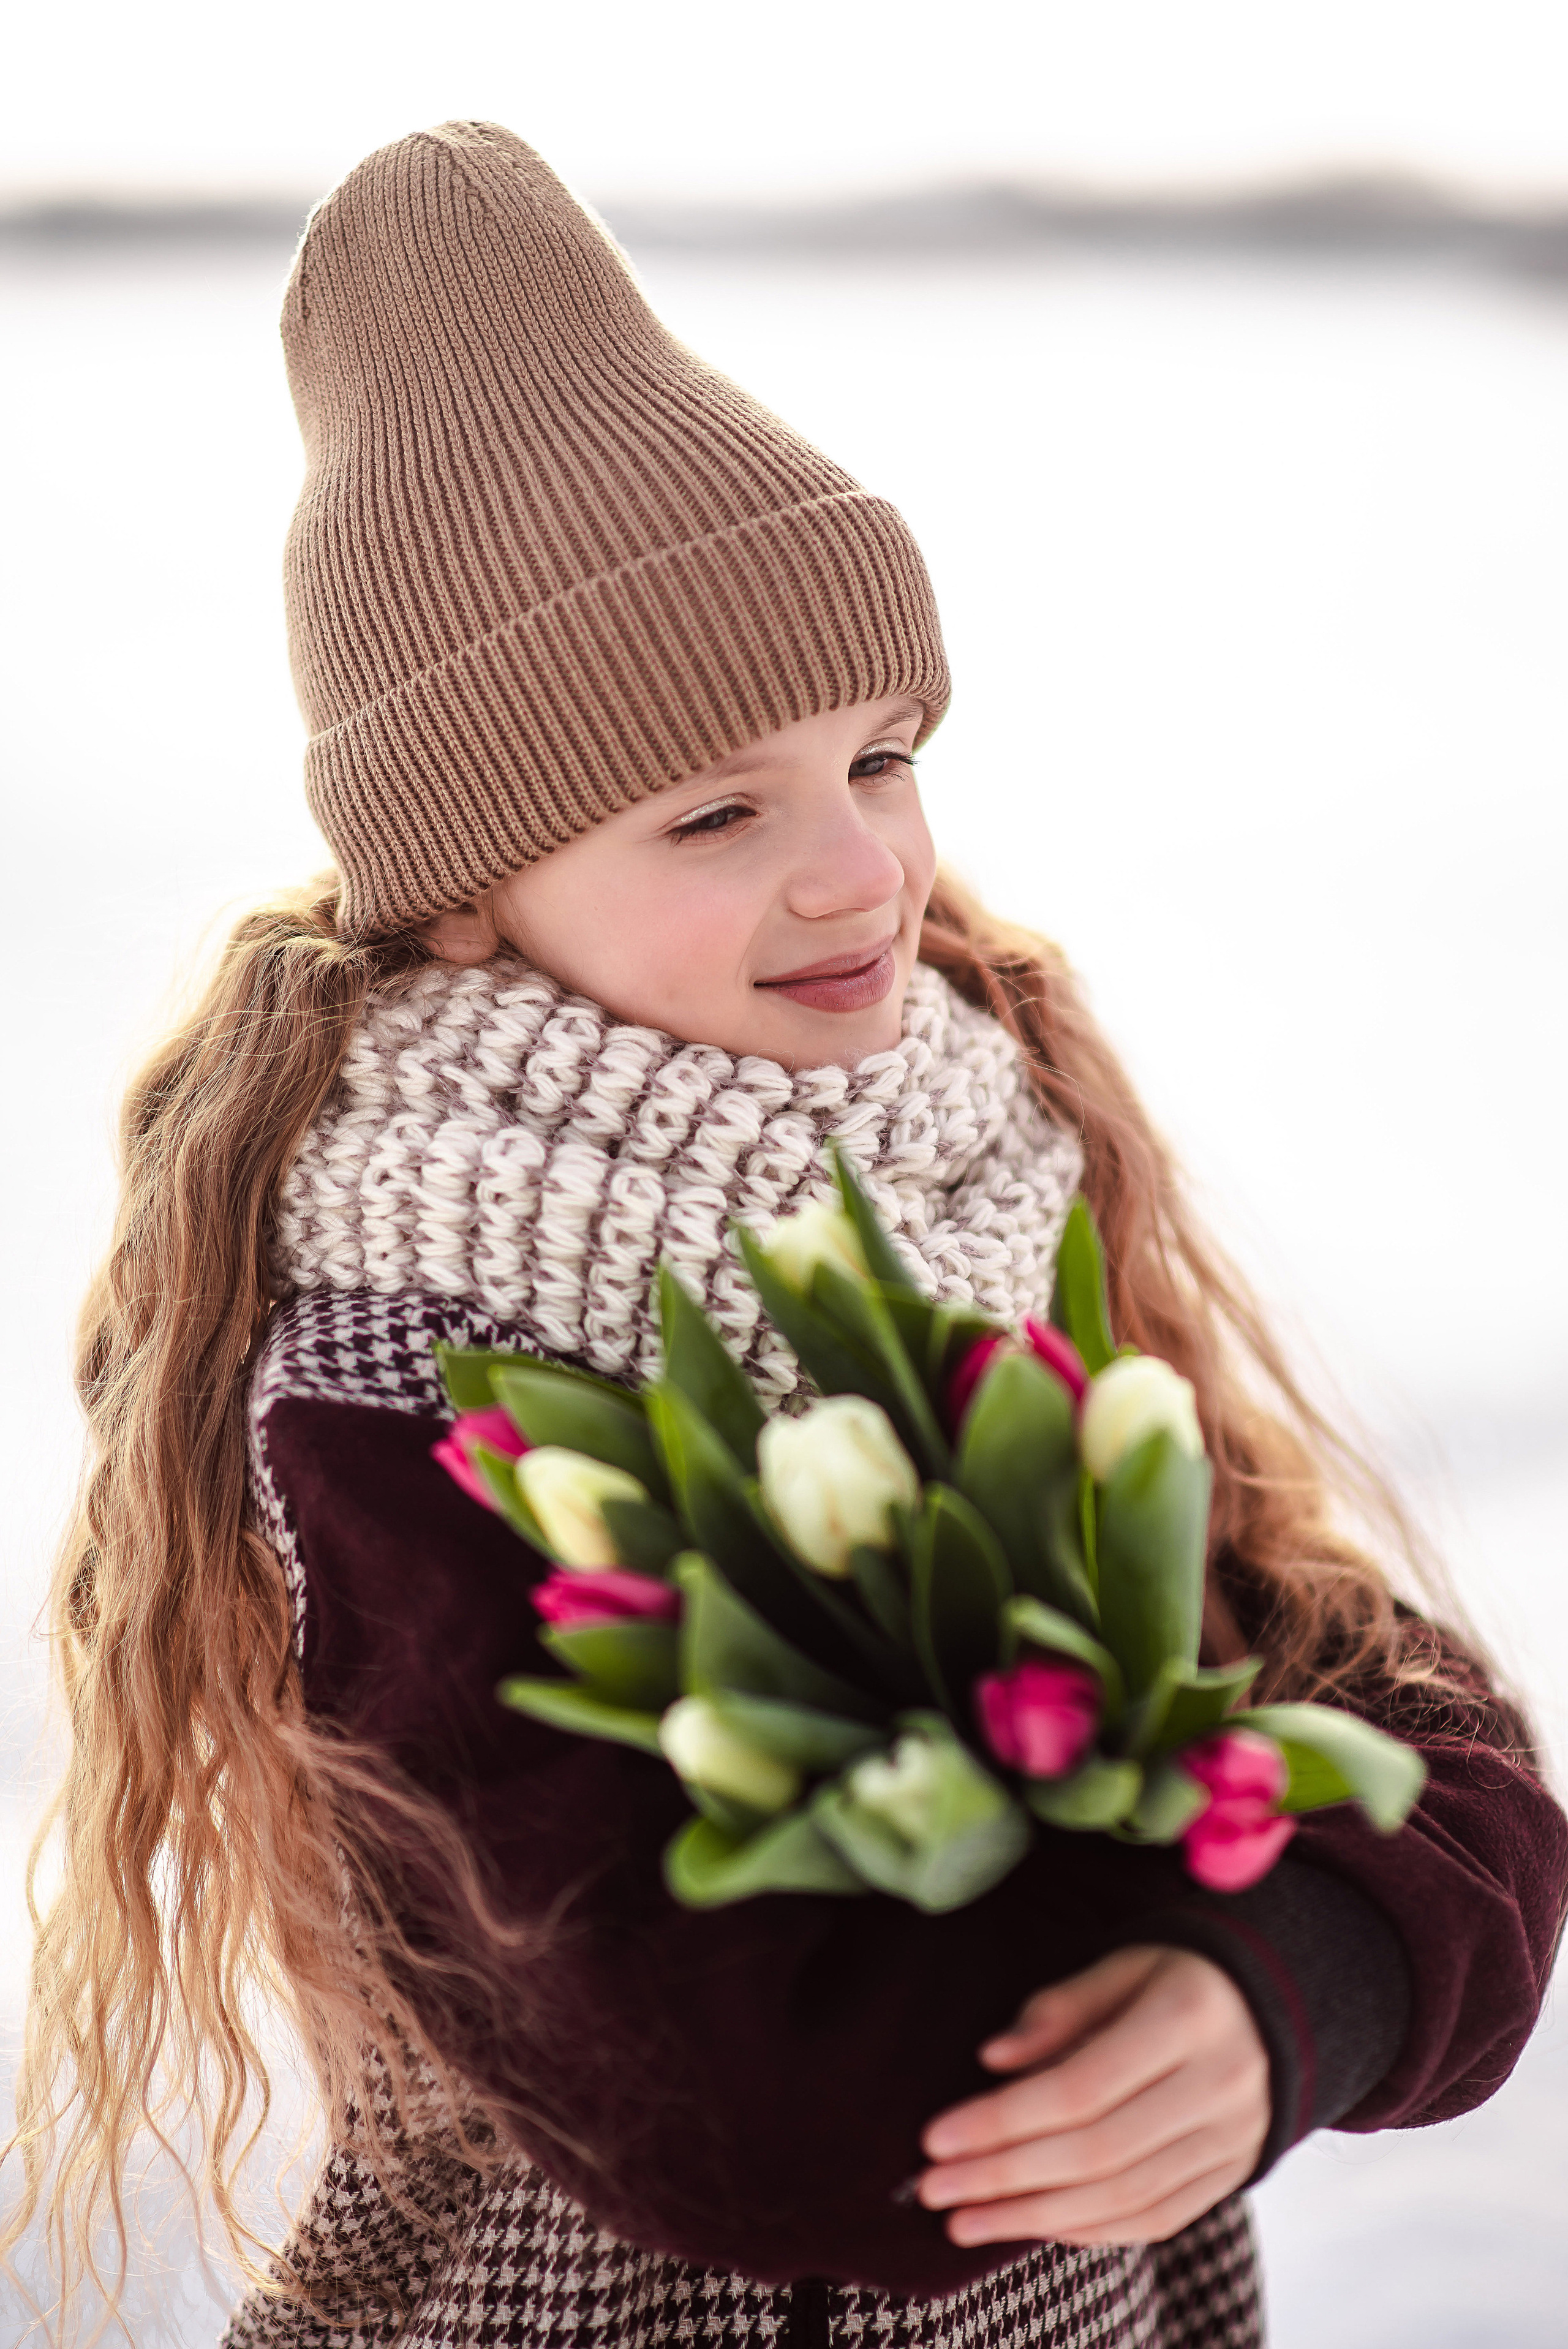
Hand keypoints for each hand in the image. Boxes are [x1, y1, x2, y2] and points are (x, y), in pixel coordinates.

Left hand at [917, 1945, 1268, 2247]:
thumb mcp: (1126, 1963)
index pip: (1081, 2087)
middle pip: (1096, 2151)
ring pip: (1123, 2197)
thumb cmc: (1182, 1975)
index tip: (935, 2136)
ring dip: (1034, 2217)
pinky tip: (1033, 2227)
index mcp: (1188, 2019)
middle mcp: (1218, 2087)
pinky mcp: (1231, 2175)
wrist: (1280, 2005)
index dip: (1003, 2119)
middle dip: (1004, 2177)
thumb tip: (994, 2058)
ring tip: (964, 2220)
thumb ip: (1061, 2008)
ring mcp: (1231, 2140)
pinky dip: (1090, 2230)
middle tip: (932, 2188)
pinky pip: (1155, 2219)